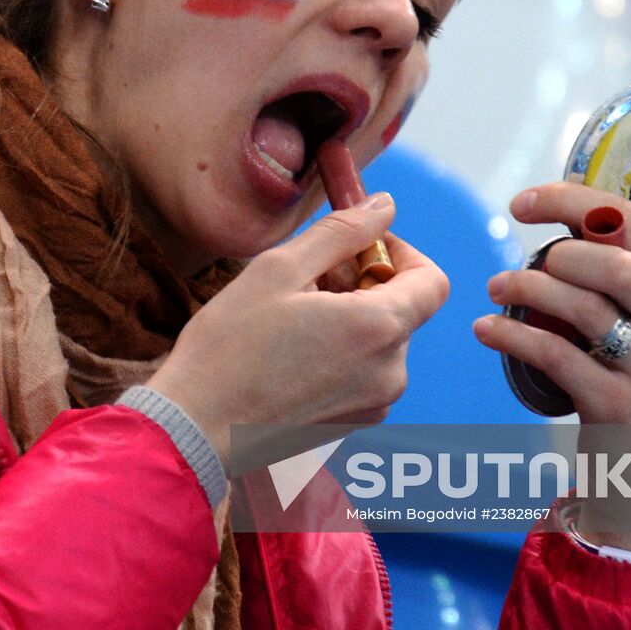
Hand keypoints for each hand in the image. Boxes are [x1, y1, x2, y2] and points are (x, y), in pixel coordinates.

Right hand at [147, 193, 448, 468]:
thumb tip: (384, 206)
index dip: (402, 253)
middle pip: (404, 308)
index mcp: (378, 328)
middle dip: (365, 283)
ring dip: (352, 316)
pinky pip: (367, 369)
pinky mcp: (356, 421)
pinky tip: (294, 350)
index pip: (433, 281)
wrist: (197, 424)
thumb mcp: (280, 269)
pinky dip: (344, 349)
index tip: (360, 247)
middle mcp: (390, 371)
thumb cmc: (230, 345)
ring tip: (294, 317)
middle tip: (308, 279)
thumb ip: (341, 231)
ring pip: (383, 338)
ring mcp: (376, 402)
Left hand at [471, 171, 630, 550]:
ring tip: (494, 290)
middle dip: (555, 252)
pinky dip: (513, 338)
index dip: (572, 200)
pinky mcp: (619, 406)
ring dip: (526, 292)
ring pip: (586, 309)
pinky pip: (559, 359)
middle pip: (617, 264)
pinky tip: (486, 330)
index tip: (521, 202)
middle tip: (511, 263)